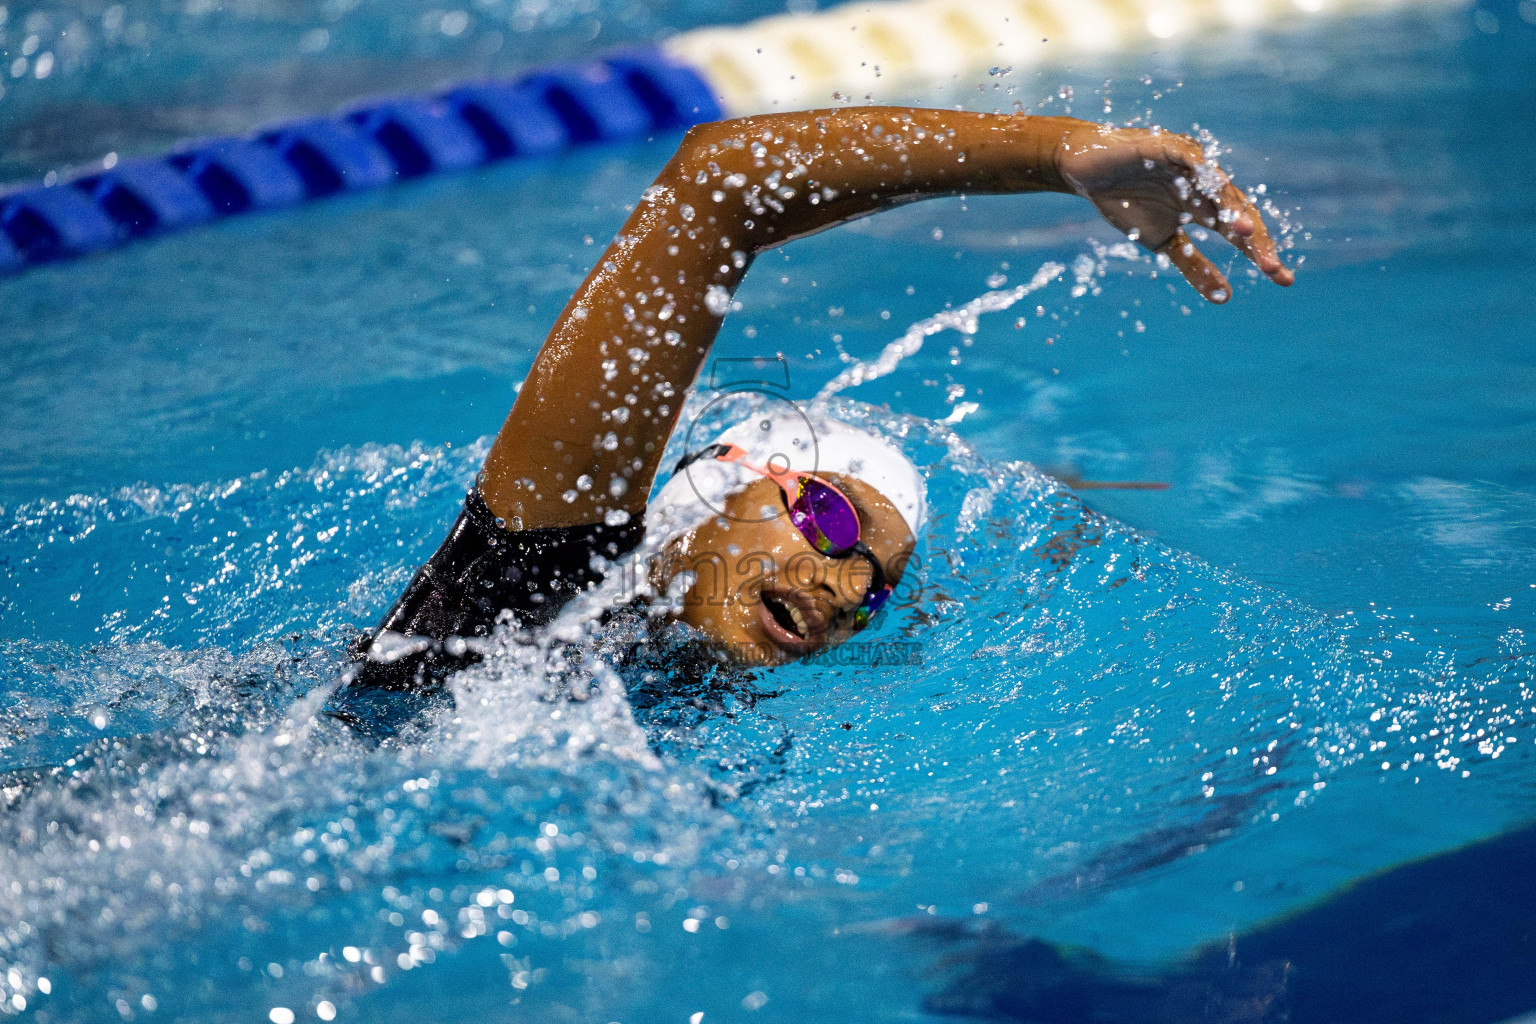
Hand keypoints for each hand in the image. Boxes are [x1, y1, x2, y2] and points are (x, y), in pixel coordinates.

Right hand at [1055, 124, 1293, 302]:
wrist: (1088, 171)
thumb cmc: (1126, 202)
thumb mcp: (1164, 243)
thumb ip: (1195, 267)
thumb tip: (1225, 298)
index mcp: (1208, 209)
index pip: (1241, 233)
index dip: (1261, 254)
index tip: (1283, 280)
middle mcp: (1208, 186)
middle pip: (1240, 213)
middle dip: (1255, 241)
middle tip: (1271, 268)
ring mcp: (1193, 165)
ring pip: (1221, 188)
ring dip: (1233, 211)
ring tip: (1246, 235)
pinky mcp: (1171, 147)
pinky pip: (1194, 161)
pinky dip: (1206, 175)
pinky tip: (1219, 191)